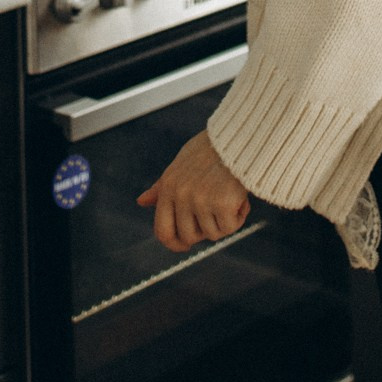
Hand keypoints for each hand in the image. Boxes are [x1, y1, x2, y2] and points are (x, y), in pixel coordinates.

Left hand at [137, 131, 250, 253]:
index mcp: (168, 186)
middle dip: (204, 230)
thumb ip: (162, 187)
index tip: (185, 245)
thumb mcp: (181, 163)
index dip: (174, 244)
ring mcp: (201, 200)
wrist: (240, 136)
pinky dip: (238, 216)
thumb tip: (141, 201)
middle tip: (216, 211)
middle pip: (189, 237)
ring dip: (224, 221)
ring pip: (212, 234)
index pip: (162, 231)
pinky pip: (230, 227)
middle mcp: (181, 195)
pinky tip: (240, 197)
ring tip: (230, 196)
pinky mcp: (223, 204)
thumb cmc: (211, 149)